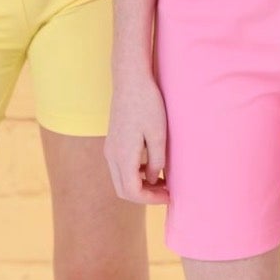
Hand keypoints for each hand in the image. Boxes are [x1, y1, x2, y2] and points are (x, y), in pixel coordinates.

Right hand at [104, 77, 169, 204]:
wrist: (130, 80)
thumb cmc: (147, 104)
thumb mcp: (158, 135)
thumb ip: (156, 161)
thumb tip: (151, 179)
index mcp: (123, 156)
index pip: (132, 192)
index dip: (151, 200)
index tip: (170, 196)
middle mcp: (112, 155)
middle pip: (123, 190)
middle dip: (145, 196)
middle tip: (167, 192)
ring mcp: (110, 148)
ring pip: (121, 180)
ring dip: (140, 186)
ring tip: (163, 181)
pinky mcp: (113, 142)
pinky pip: (120, 168)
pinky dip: (135, 175)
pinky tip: (152, 168)